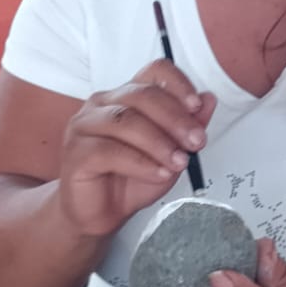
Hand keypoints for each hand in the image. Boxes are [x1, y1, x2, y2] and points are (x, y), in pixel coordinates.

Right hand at [57, 60, 216, 237]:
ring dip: (159, 142)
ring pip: (126, 120)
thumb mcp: (170, 153)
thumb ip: (187, 127)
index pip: (154, 72)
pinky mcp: (76, 152)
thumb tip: (208, 100)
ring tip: (178, 162)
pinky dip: (140, 163)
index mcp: (127, 96)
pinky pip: (110, 150)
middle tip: (195, 141)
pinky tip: (158, 173)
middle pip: (142, 95)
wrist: (102, 214)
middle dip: (175, 118)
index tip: (197, 107)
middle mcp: (104, 103)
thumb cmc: (131, 180)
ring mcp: (85, 125)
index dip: (178, 84)